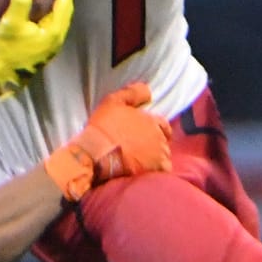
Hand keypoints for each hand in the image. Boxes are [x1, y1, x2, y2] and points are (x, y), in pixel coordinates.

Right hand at [0, 0, 73, 95]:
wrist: (1, 76)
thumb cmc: (7, 51)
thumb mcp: (11, 25)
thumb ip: (20, 2)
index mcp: (55, 31)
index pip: (64, 2)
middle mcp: (58, 38)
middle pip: (66, 9)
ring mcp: (52, 44)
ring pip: (61, 16)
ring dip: (58, 0)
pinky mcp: (44, 47)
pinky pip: (53, 22)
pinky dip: (51, 9)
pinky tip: (42, 5)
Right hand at [44, 82, 172, 200]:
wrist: (97, 154)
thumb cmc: (104, 127)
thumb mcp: (114, 101)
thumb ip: (133, 93)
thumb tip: (148, 90)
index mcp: (152, 121)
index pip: (163, 124)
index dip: (156, 128)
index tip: (145, 133)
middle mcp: (159, 138)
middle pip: (163, 141)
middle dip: (155, 143)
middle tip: (139, 148)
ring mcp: (159, 156)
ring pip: (163, 156)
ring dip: (155, 157)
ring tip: (140, 160)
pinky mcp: (154, 171)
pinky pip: (162, 171)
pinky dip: (156, 171)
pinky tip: (144, 171)